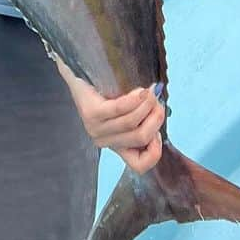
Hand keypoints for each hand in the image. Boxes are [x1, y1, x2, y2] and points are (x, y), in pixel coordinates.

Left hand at [55, 59, 164, 175]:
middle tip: (158, 102)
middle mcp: (105, 142)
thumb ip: (143, 117)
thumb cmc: (107, 92)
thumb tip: (160, 109)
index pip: (139, 166)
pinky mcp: (91, 113)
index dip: (155, 152)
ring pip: (132, 123)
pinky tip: (141, 91)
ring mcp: (96, 128)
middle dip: (156, 118)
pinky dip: (135, 100)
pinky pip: (119, 109)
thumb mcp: (127, 110)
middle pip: (141, 137)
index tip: (157, 133)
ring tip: (151, 92)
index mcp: (116, 145)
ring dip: (148, 105)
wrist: (78, 74)